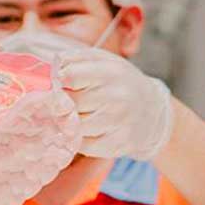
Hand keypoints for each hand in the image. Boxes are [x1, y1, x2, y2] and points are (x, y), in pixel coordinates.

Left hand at [58, 48, 174, 160]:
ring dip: (70, 123)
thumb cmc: (119, 83)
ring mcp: (118, 122)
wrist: (153, 111)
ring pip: (73, 126)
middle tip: (69, 103)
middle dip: (63, 104)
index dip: (59, 81)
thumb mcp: (103, 62)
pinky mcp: (116, 145)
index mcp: (111, 72)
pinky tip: (88, 130)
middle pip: (69, 103)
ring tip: (80, 116)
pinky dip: (79, 139)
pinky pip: (82, 145)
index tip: (61, 85)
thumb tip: (52, 65)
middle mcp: (117, 97)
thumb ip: (75, 59)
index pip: (70, 76)